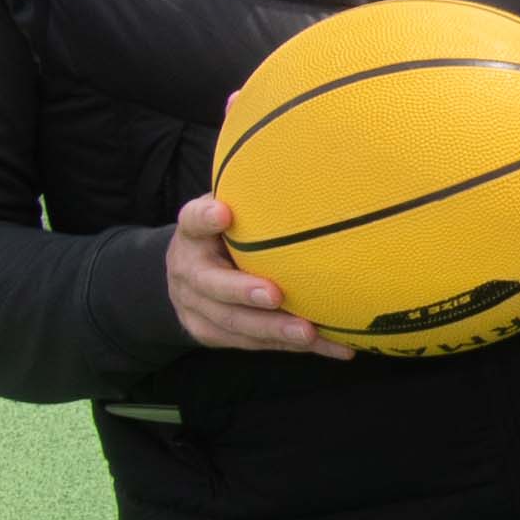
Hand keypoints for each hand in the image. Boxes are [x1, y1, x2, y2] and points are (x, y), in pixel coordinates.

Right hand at [163, 192, 342, 360]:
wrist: (187, 273)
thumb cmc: (227, 234)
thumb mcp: (228, 210)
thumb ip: (253, 200)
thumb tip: (310, 171)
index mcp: (192, 234)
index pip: (192, 220)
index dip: (205, 218)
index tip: (224, 213)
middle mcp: (187, 271)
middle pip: (211, 285)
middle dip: (243, 292)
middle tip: (274, 295)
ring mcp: (195, 307)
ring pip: (235, 323)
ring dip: (274, 330)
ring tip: (310, 334)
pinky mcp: (210, 333)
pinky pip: (252, 344)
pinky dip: (292, 347)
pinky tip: (333, 348)